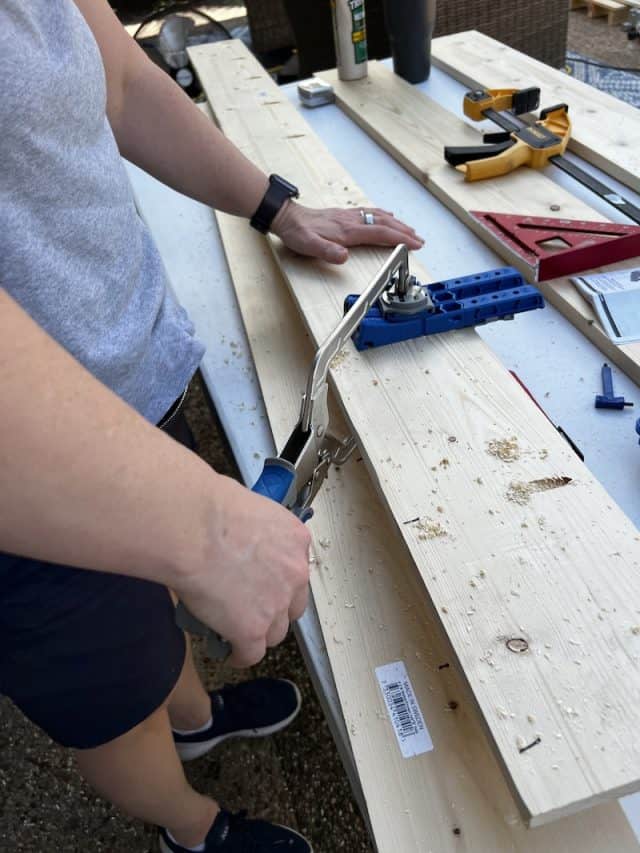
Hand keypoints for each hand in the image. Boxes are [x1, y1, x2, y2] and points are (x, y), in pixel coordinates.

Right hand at [176, 475, 311, 667]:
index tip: (262, 583)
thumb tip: (233, 537)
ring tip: (238, 633)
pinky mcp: (252, 630)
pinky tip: (229, 653)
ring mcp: (275, 604)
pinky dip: (240, 655)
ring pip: (275, 632)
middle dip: (276, 609)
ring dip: (259, 633)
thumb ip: (250, 529)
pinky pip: (251, 653)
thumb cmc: (206, 507)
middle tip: (253, 608)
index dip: (277, 579)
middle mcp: (294, 572)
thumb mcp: (243, 506)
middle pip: (292, 604)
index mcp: (294, 538)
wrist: (192, 528)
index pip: (294, 568)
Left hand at [271, 201, 424, 263]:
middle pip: (385, 224)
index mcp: (348, 231)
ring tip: (410, 229)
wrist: (287, 217)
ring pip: (379, 217)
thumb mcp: (309, 246)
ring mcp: (349, 216)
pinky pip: (370, 212)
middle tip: (420, 240)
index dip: (400, 239)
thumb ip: (328, 252)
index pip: (380, 234)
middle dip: (404, 232)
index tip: (415, 244)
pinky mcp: (344, 214)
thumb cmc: (298, 233)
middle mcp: (352, 221)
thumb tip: (344, 257)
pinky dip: (383, 215)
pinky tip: (386, 215)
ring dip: (397, 224)